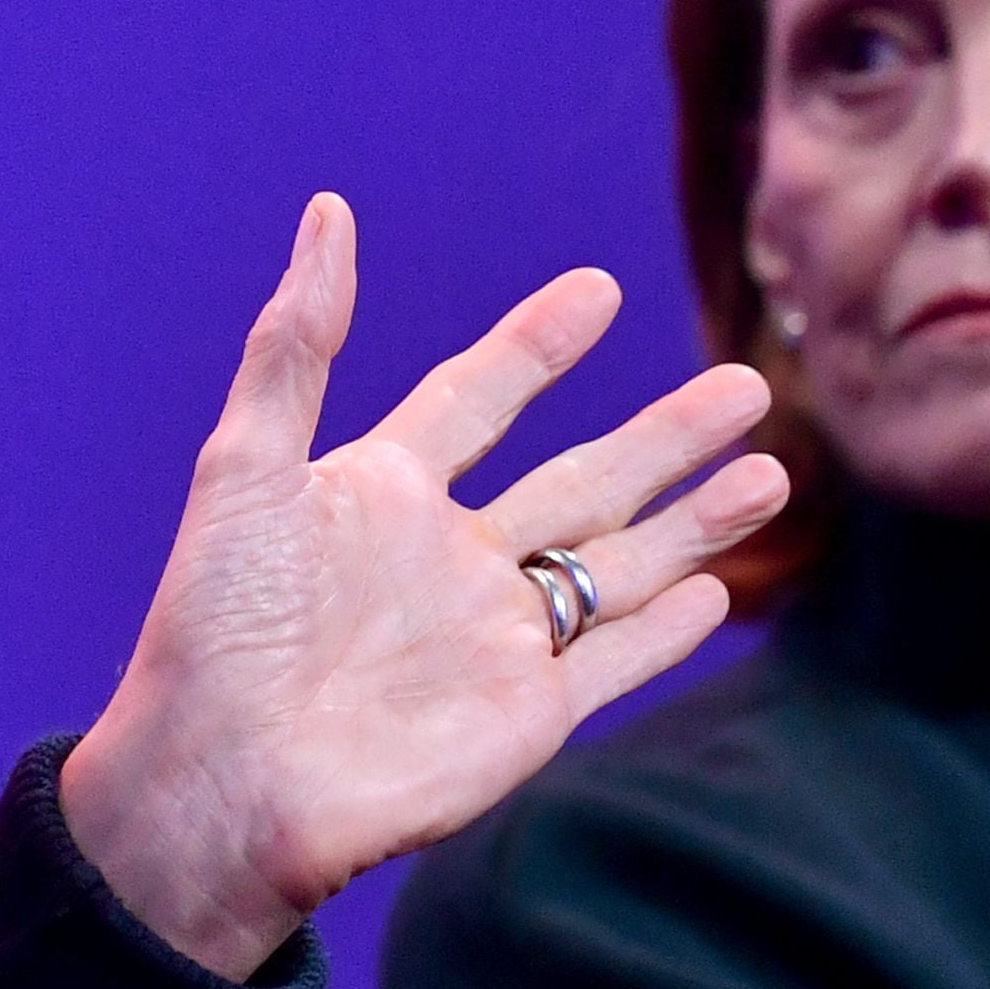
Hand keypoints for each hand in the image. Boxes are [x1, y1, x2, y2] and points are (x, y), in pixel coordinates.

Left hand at [59, 195, 788, 977]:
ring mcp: (491, 640)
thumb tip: (328, 210)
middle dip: (663, 435)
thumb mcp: (246, 465)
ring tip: (773, 469)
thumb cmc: (216, 624)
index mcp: (377, 495)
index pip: (476, 400)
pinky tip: (720, 590)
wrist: (221, 777)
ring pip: (618, 565)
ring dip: (696, 521)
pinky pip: (610, 662)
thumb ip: (296, 344)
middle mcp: (445, 561)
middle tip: (746, 383)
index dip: (536, 346)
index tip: (598, 290)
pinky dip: (664, 629)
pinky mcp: (524, 718)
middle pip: (579, 480)